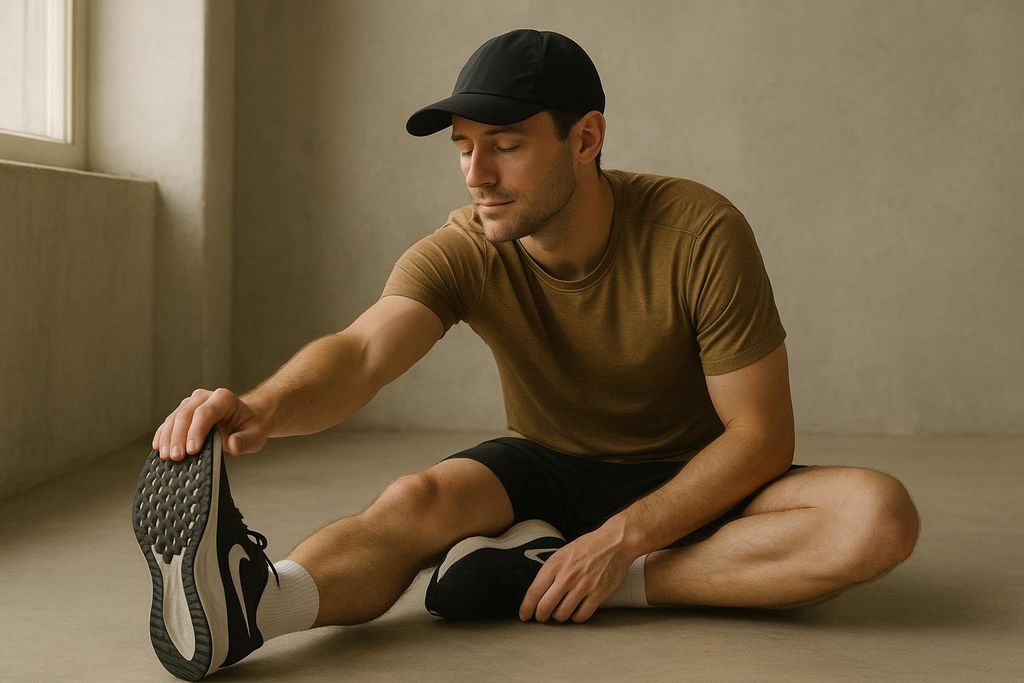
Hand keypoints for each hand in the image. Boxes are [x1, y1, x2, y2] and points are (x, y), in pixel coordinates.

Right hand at [152, 387, 269, 460]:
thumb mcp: (255, 436)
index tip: (192, 450)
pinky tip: (158, 447)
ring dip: (167, 437)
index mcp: (223, 398)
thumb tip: (233, 444)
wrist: (246, 419)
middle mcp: (204, 397)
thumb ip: (245, 441)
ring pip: (174, 418)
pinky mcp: (183, 411)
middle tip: (176, 457)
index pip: (205, 412)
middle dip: (179, 437)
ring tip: (166, 457)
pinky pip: (169, 422)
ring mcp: (191, 403)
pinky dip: (162, 435)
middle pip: (186, 414)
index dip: (196, 431)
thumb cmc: (250, 427)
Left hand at [519, 517, 634, 623]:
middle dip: (540, 616)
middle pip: (545, 608)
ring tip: (561, 611)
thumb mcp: (562, 553)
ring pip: (562, 615)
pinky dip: (576, 617)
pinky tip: (576, 611)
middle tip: (541, 617)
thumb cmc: (588, 547)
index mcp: (555, 564)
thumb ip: (550, 571)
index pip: (534, 593)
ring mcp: (583, 587)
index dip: (526, 608)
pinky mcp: (598, 595)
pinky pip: (581, 616)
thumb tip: (538, 593)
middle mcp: (567, 577)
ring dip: (559, 616)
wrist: (615, 543)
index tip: (524, 616)